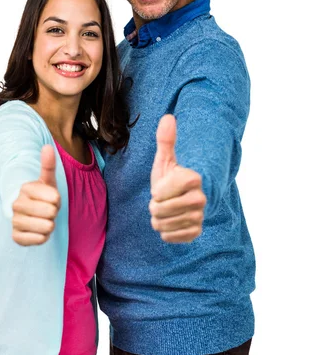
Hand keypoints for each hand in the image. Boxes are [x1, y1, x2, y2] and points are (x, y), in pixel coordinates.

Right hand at [12, 145, 60, 245]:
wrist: (30, 214)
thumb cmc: (42, 196)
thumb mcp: (47, 180)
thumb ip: (48, 165)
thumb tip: (47, 147)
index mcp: (25, 188)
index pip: (55, 198)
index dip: (57, 200)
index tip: (50, 198)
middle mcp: (17, 204)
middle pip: (51, 213)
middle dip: (54, 212)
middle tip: (47, 210)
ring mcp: (15, 221)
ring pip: (47, 227)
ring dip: (50, 225)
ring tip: (43, 219)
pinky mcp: (16, 237)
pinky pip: (40, 239)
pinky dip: (44, 237)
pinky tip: (38, 230)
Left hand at [149, 114, 205, 242]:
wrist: (182, 198)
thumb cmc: (171, 177)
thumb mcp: (165, 159)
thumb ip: (166, 140)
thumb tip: (168, 117)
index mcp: (194, 179)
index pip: (160, 192)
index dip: (156, 191)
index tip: (162, 187)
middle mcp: (200, 199)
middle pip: (159, 210)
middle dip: (154, 206)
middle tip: (162, 200)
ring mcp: (199, 217)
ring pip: (162, 224)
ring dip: (158, 218)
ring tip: (167, 210)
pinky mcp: (196, 232)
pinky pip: (169, 237)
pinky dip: (165, 231)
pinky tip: (171, 222)